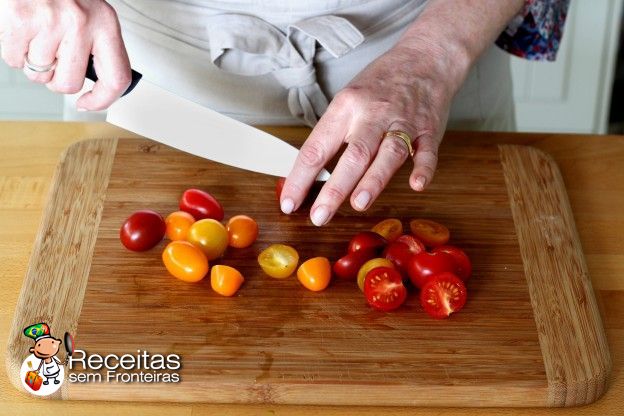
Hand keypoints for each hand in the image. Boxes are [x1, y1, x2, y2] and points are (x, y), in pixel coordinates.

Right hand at [0, 0, 130, 109]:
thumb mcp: (90, 15)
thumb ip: (96, 47)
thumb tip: (96, 87)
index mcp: (105, 23)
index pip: (117, 78)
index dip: (103, 100)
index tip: (88, 102)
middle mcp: (81, 22)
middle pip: (69, 84)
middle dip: (56, 79)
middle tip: (52, 58)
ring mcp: (50, 22)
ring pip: (39, 74)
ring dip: (34, 62)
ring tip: (37, 36)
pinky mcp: (20, 21)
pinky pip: (14, 61)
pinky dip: (14, 52)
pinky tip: (22, 32)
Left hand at [280, 44, 455, 225]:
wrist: (424, 58)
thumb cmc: (380, 84)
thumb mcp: (347, 100)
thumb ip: (334, 135)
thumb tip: (310, 174)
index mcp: (345, 107)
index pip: (316, 147)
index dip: (300, 178)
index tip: (289, 203)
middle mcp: (372, 114)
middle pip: (352, 154)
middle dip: (334, 188)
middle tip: (319, 216)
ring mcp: (403, 122)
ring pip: (388, 153)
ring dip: (374, 179)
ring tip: (358, 203)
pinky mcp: (429, 129)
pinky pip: (427, 151)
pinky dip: (423, 168)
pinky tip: (416, 184)